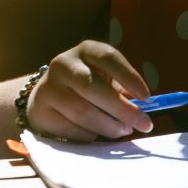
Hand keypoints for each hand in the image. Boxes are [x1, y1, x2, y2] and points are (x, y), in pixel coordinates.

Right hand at [24, 41, 153, 140]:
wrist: (46, 94)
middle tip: (143, 124)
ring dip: (108, 126)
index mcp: (86, 51)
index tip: (146, 97)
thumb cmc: (86, 85)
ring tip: (122, 131)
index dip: (129, 76)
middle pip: (93, 87)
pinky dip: (89, 136)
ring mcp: (48, 87)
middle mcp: (64, 64)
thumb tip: (147, 107)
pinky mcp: (40, 110)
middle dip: (122, 109)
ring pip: (82, 111)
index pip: (108, 57)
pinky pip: (70, 129)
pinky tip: (96, 136)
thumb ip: (123, 89)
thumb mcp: (104, 77)